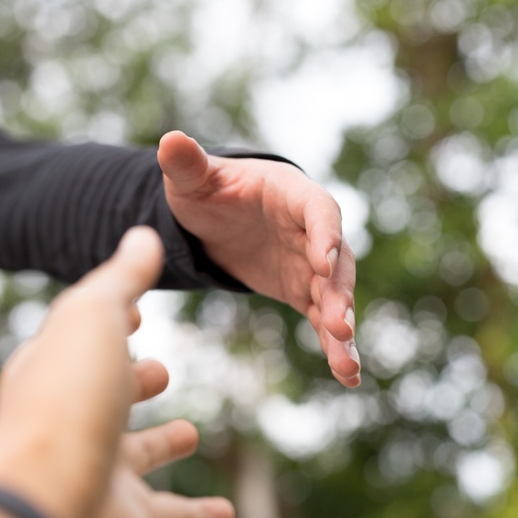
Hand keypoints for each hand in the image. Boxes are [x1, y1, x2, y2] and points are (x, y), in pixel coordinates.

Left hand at [0, 227, 234, 517]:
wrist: (49, 507)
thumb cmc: (66, 401)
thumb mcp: (94, 317)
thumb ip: (121, 279)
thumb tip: (140, 234)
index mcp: (55, 370)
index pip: (83, 336)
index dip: (110, 320)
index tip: (138, 313)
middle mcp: (72, 422)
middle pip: (105, 395)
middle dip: (133, 380)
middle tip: (160, 372)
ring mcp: (100, 472)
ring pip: (137, 454)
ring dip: (162, 443)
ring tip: (189, 432)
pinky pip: (172, 514)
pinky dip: (200, 513)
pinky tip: (226, 513)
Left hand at [158, 130, 360, 386]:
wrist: (215, 218)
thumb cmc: (207, 189)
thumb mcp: (192, 179)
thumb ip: (187, 164)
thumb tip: (170, 139)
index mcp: (293, 194)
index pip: (318, 211)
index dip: (324, 234)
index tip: (324, 260)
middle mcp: (312, 230)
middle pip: (336, 261)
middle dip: (339, 293)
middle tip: (341, 324)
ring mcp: (311, 265)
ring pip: (334, 297)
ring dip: (343, 329)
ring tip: (348, 366)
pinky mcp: (303, 292)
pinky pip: (323, 320)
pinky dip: (336, 347)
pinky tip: (348, 377)